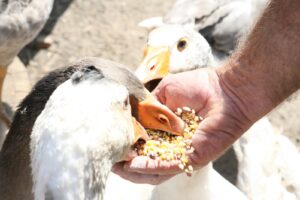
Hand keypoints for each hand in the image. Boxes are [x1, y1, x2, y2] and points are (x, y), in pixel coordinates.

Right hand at [113, 68, 251, 183]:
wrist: (225, 90)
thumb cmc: (199, 87)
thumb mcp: (165, 92)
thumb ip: (150, 106)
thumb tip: (134, 118)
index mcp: (166, 130)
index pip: (143, 143)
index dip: (127, 145)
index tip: (112, 144)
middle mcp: (172, 145)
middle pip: (146, 161)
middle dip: (127, 163)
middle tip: (111, 162)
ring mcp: (181, 153)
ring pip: (154, 171)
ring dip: (134, 170)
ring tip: (118, 167)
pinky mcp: (192, 158)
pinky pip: (168, 166)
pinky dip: (150, 167)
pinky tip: (133, 164)